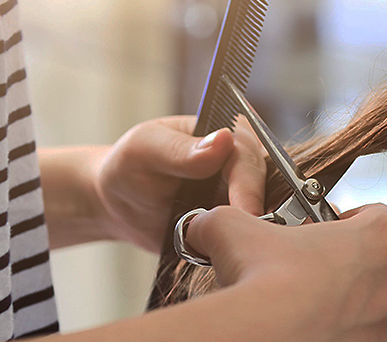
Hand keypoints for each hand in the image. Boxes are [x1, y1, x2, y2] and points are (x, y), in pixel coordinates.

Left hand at [94, 115, 265, 252]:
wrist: (120, 205)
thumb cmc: (128, 167)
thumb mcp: (146, 149)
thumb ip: (181, 150)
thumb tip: (222, 141)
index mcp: (228, 131)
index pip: (250, 157)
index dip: (250, 187)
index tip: (247, 214)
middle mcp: (243, 161)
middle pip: (265, 188)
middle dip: (253, 214)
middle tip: (239, 242)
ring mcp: (243, 193)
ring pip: (264, 214)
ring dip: (250, 233)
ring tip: (232, 251)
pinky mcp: (239, 221)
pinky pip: (252, 236)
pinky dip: (242, 246)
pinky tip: (228, 256)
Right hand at [185, 203, 386, 341]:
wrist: (265, 337)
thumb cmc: (261, 282)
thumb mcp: (234, 230)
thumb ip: (224, 217)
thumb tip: (201, 222)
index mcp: (383, 231)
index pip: (375, 217)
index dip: (345, 228)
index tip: (321, 245)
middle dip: (373, 264)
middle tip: (333, 279)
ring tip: (350, 311)